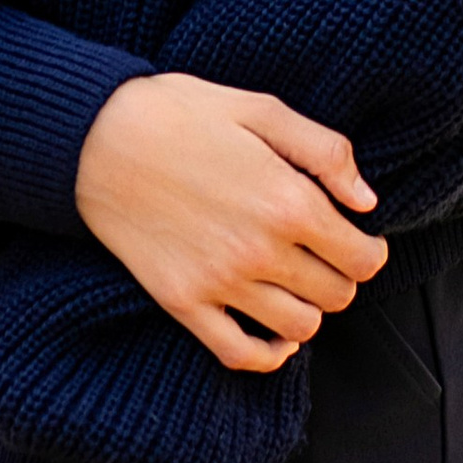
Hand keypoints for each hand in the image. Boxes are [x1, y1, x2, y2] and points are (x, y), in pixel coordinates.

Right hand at [76, 71, 381, 371]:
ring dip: (308, 308)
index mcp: (288, 200)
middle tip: (320, 254)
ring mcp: (220, 282)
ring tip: (292, 281)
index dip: (369, 251)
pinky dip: (269, 353)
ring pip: (300, 328)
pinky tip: (273, 333)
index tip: (357, 240)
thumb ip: (324, 151)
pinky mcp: (183, 301)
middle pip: (337, 295)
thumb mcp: (260, 107)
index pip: (363, 259)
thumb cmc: (176, 113)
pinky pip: (241, 354)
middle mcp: (261, 250)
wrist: (94, 136)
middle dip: (339, 276)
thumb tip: (365, 201)